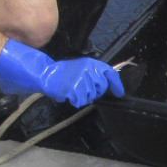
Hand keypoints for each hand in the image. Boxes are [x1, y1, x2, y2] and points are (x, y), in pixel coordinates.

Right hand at [0, 40, 124, 106]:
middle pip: (101, 88)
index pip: (110, 73)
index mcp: (92, 64)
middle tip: (81, 88)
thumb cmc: (63, 73)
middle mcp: (90, 71)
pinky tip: (68, 94)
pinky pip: (81, 101)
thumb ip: (93, 74)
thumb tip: (107, 86)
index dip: (116, 84)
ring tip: (72, 89)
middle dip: (94, 92)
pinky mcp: (76, 90)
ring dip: (83, 97)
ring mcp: (83, 81)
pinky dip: (75, 100)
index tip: (119, 93)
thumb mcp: (81, 68)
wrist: (46, 74)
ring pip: (91, 97)